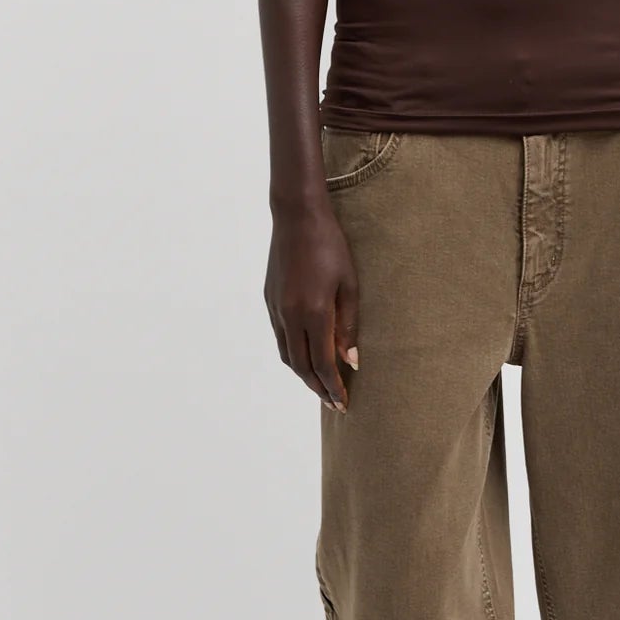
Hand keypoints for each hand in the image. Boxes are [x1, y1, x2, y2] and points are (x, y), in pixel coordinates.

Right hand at [265, 207, 358, 409]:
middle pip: (301, 367)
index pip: (322, 364)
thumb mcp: (350, 285)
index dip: (333, 387)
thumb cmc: (331, 246)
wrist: (296, 217)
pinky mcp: (269, 301)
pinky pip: (280, 338)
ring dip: (304, 374)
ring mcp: (276, 309)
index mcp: (314, 313)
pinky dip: (293, 354)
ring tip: (321, 384)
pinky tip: (306, 355)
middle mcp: (290, 316)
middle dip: (318, 388)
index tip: (344, 403)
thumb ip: (349, 326)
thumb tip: (351, 362)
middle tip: (334, 403)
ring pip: (287, 355)